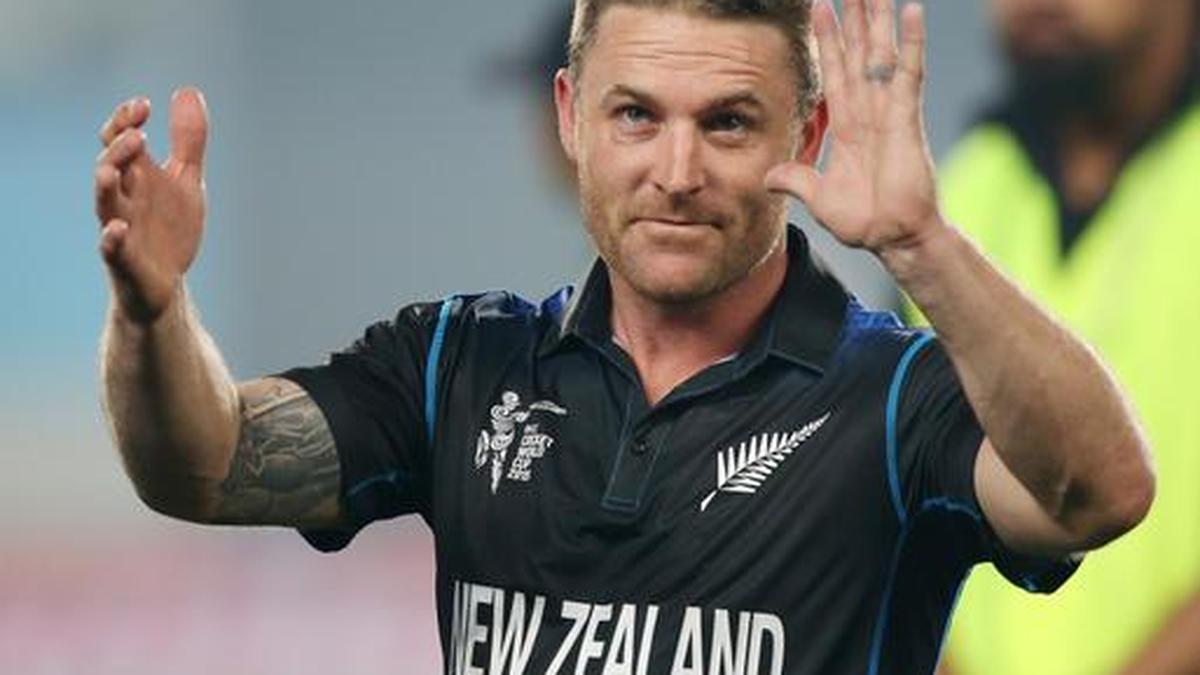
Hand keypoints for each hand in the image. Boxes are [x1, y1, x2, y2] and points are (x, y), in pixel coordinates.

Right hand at [95, 87, 208, 323]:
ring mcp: (120, 228)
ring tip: (112, 170)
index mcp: (136, 176)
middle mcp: (123, 198)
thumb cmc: (169, 228)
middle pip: (108, 165)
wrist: (166, 284)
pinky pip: (110, 249)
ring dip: (105, 185)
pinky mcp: (124, 260)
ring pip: (104, 203)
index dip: (126, 120)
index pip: (119, 140)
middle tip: (139, 135)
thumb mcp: (186, 179)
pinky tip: (118, 228)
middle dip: (119, 150)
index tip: (144, 105)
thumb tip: (189, 90)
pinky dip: (111, 238)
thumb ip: (188, 140)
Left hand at [765, 0, 940, 255]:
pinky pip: (908, 74)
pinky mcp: (907, 119)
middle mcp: (869, 111)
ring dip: (879, 20)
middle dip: (854, 18)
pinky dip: (912, 43)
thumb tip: (769, 177)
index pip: (834, 72)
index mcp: (848, 126)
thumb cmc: (865, 222)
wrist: (894, 238)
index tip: (820, 7)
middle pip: (858, 53)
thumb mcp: (819, 199)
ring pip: (881, 54)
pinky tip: (911, 12)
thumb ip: (797, 181)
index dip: (827, 40)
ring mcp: (890, 112)